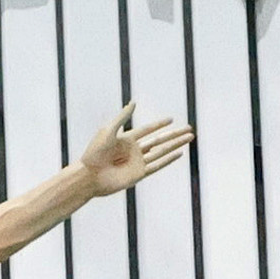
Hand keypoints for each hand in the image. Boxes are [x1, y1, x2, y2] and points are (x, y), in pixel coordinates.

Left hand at [73, 105, 196, 197]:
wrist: (89, 176)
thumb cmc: (94, 153)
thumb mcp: (108, 131)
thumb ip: (122, 117)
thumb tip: (133, 102)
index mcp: (126, 139)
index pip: (147, 130)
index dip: (159, 124)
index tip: (171, 119)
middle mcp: (134, 150)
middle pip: (159, 140)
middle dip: (174, 135)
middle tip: (189, 129)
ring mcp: (138, 162)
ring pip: (162, 151)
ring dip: (176, 145)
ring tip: (190, 138)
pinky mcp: (139, 174)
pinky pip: (157, 165)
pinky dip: (168, 159)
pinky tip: (179, 153)